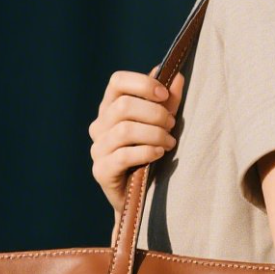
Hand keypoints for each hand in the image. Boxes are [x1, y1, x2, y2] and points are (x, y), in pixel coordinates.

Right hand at [89, 64, 185, 215]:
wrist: (142, 197)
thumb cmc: (152, 154)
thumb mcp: (162, 124)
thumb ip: (168, 102)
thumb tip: (177, 75)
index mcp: (110, 108)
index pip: (117, 81)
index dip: (142, 83)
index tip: (164, 94)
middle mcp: (99, 125)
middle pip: (123, 106)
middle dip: (154, 113)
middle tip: (171, 125)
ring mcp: (97, 148)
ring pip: (124, 131)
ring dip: (154, 134)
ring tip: (169, 143)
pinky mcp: (101, 170)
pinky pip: (123, 155)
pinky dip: (146, 151)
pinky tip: (159, 154)